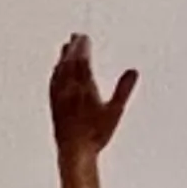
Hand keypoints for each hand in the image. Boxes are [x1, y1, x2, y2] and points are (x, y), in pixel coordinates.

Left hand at [49, 33, 137, 159]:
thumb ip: (123, 90)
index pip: (82, 62)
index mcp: (84, 88)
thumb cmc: (96, 134)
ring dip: (63, 57)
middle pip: (69, 63)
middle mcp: (69, 89)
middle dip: (73, 48)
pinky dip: (56, 71)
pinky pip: (53, 82)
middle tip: (76, 36)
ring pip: (59, 71)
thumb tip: (133, 71)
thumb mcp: (115, 111)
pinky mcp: (54, 106)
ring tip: (66, 47)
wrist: (74, 151)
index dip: (83, 48)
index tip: (84, 36)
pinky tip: (56, 71)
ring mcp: (59, 97)